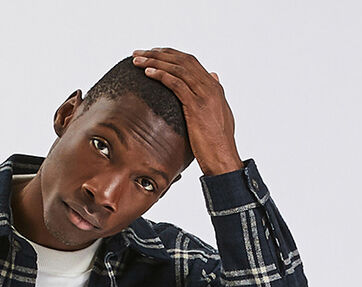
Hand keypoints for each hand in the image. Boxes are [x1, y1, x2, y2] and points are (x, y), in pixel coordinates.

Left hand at [130, 48, 242, 175]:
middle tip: (139, 52)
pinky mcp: (196, 106)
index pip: (189, 61)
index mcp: (213, 87)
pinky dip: (161, 76)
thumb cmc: (218, 143)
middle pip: (181, 60)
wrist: (224, 159)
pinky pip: (176, 84)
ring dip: (154, 62)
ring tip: (137, 60)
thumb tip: (214, 76)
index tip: (153, 54)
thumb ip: (215, 93)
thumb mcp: (220, 113)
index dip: (169, 55)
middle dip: (157, 54)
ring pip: (177, 69)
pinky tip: (148, 73)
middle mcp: (209, 86)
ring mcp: (203, 95)